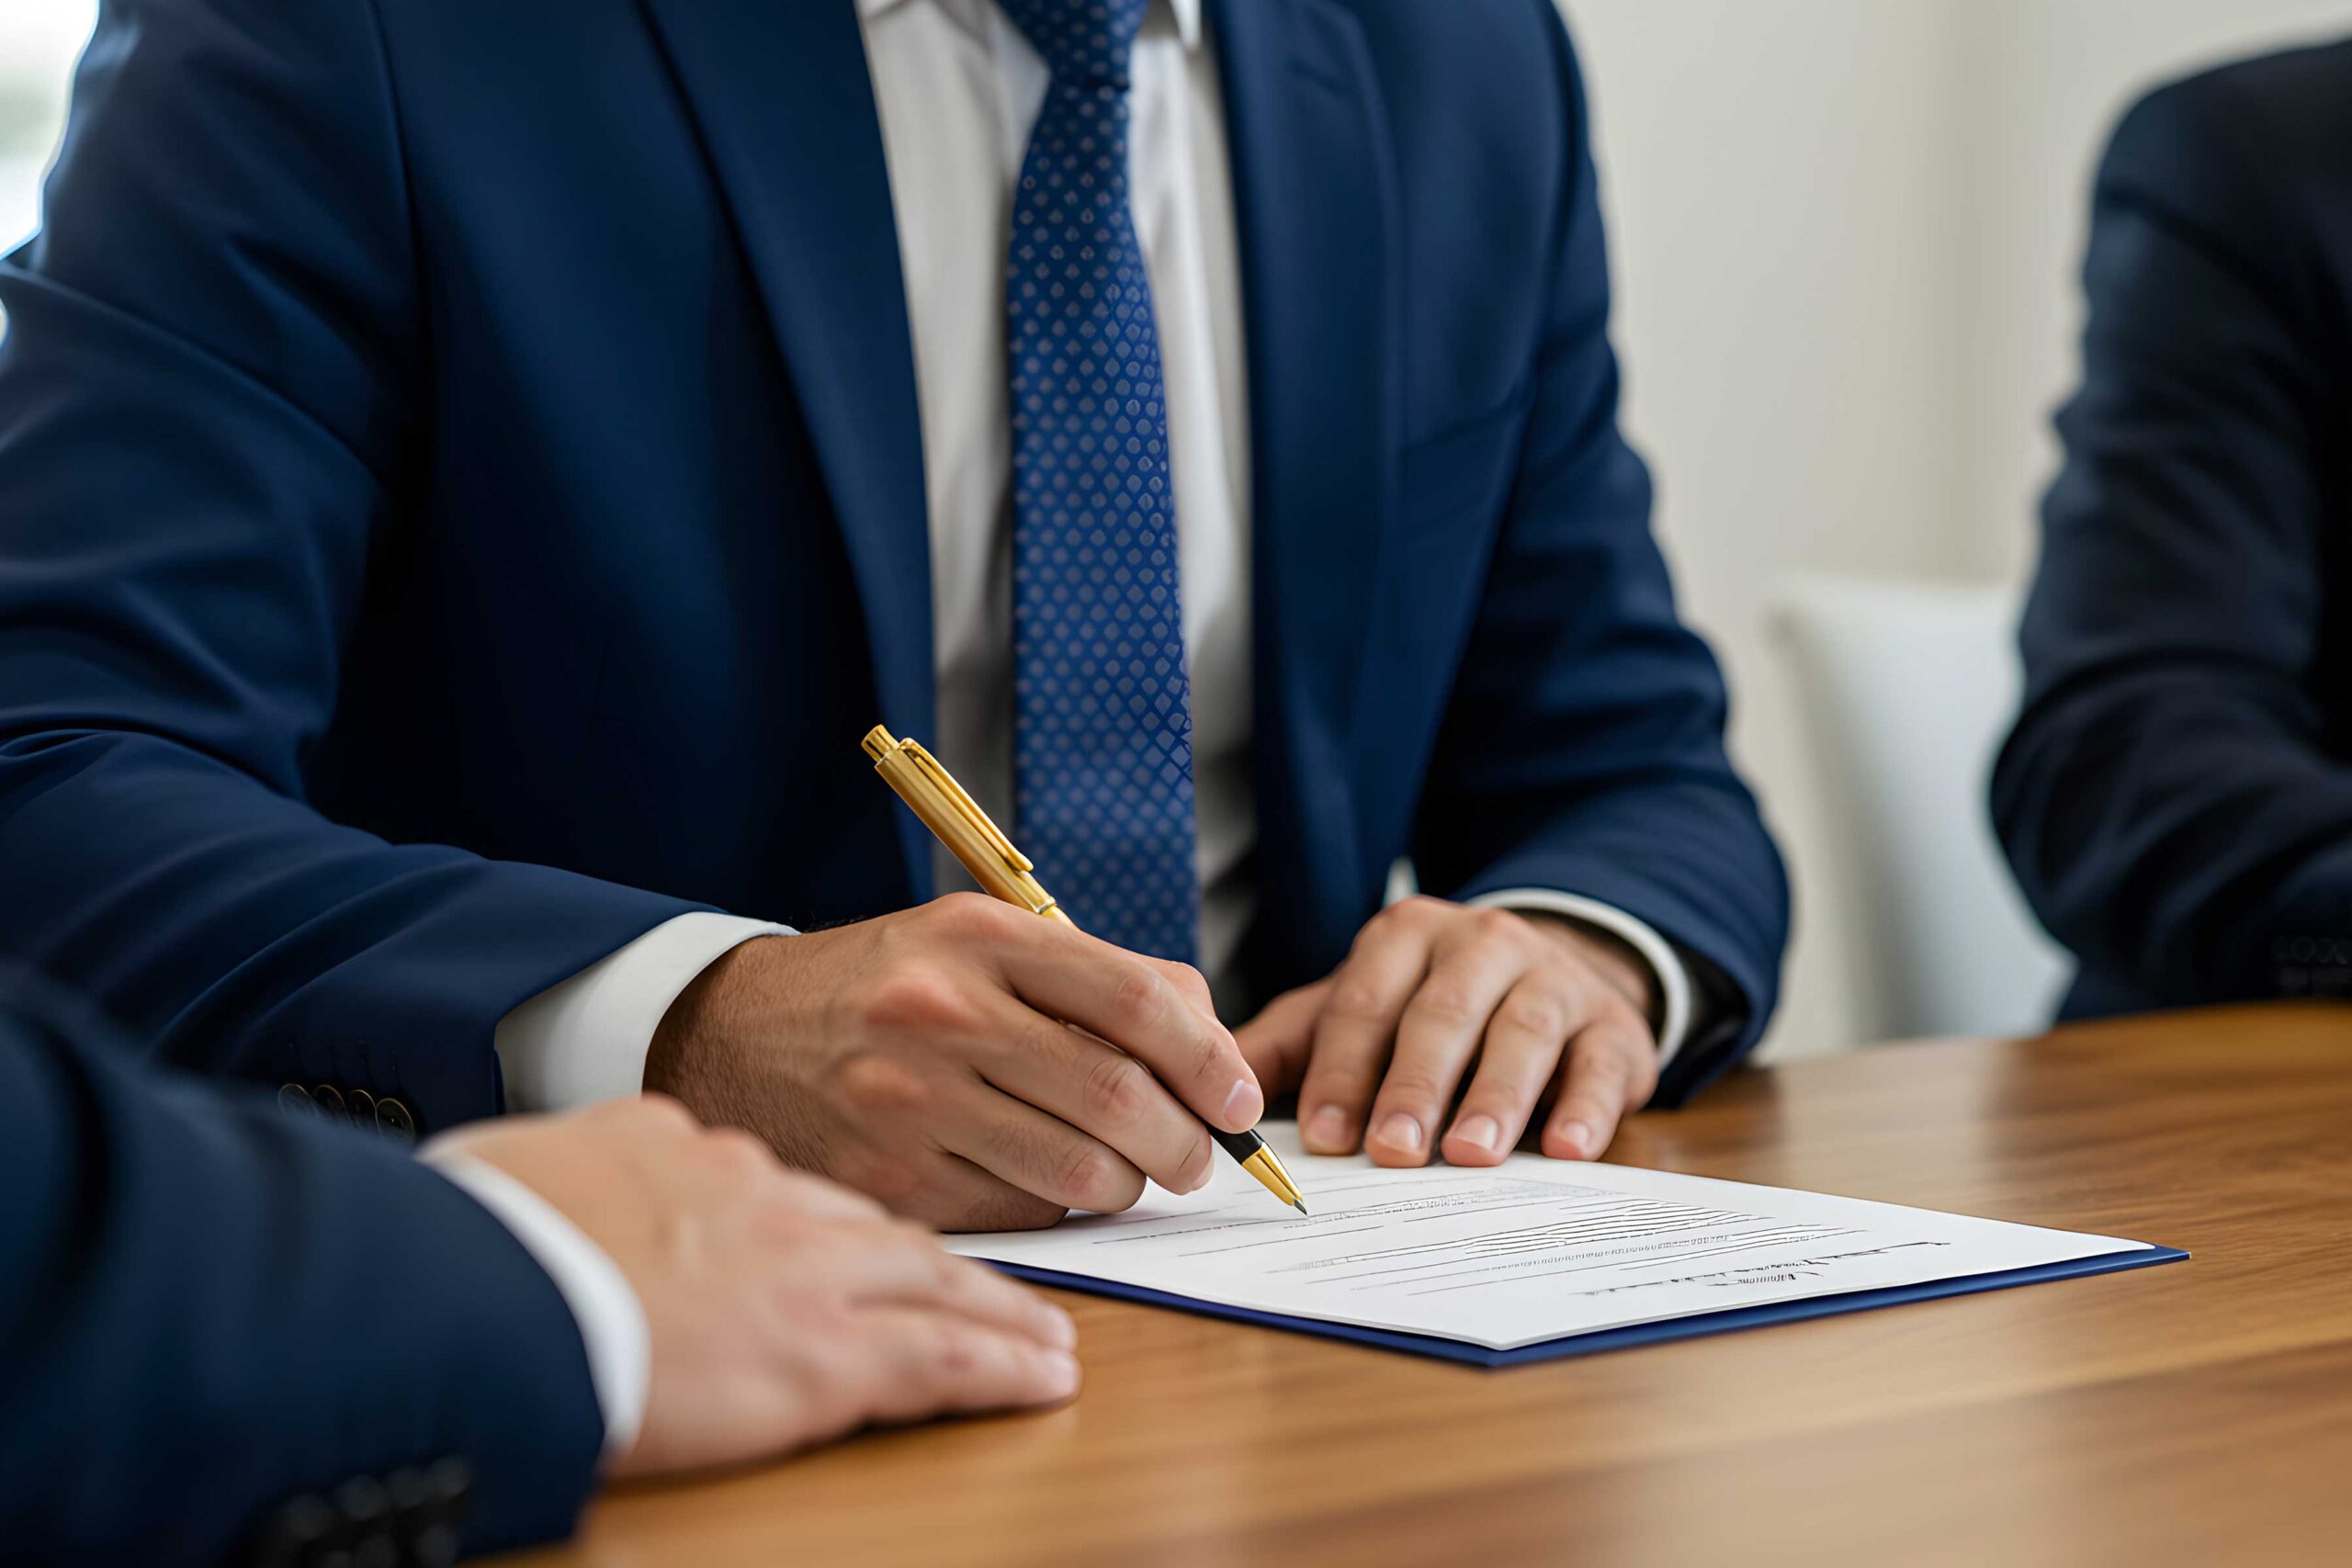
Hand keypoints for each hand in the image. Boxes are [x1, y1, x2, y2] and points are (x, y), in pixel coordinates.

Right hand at [431, 1096, 1079, 1477]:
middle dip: (949, 1267)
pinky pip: (941, 1359)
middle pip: (883, 1231)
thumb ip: (592, 1166)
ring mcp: (803, 1271)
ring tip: (1045, 1339)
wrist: (483, 1282)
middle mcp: (767, 1196)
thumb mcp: (534, 1165)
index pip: (793, 1189)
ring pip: (935, 1285)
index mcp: (691, 1151)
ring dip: (1000, 1313)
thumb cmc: (477, 1234)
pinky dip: (1002, 1366)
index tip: (867, 1248)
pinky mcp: (823, 1354)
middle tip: (1004, 1291)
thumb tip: (590, 1174)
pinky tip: (1044, 1377)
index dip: (843, 1226)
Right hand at [645, 894, 1262, 1230]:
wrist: (725, 1036)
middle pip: (1118, 1095)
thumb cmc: (882, 988)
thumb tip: (1209, 1038)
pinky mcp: (888, 1179)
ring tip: (1130, 1172)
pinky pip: (1021, 1209)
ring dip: (1130, 1183)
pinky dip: (1058, 1204)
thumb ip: (1090, 977)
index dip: (1210, 1057)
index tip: (1240, 1098)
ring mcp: (909, 1101)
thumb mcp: (973, 941)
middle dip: (1187, 1141)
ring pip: (1080, 1167)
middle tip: (1200, 1156)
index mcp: (977, 937)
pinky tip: (1046, 1180)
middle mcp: (942, 1013)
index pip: (1136, 997)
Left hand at [1234, 897, 1660, 1166]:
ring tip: (1469, 1155)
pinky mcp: (1614, 1026)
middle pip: (1443, 1015)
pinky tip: (1565, 1148)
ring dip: (1495, 1098)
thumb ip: (1293, 1044)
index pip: (1365, 1003)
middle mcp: (1483, 943)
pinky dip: (1585, 1107)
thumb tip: (1212, 1090)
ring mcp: (1556, 980)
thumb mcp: (1362, 1007)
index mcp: (1407, 936)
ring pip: (1522, 1034)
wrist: (1555, 974)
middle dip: (1413, 1086)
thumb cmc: (1435, 1005)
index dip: (1342, 1069)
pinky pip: (1600, 1064)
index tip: (1323, 1135)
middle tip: (1391, 1152)